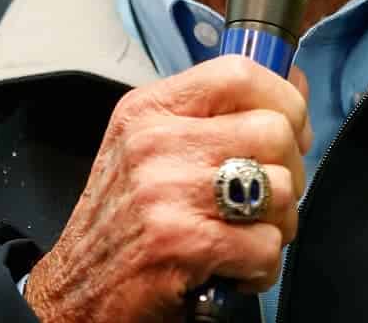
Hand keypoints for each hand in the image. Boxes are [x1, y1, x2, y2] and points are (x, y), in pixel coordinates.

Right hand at [23, 56, 312, 322]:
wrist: (73, 295)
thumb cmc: (125, 222)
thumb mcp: (150, 148)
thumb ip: (215, 115)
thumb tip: (294, 83)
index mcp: (148, 110)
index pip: (239, 72)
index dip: (284, 99)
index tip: (290, 129)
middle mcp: (153, 143)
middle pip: (273, 131)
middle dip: (291, 172)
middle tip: (267, 198)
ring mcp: (164, 192)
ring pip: (280, 189)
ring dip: (278, 224)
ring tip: (246, 235)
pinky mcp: (180, 243)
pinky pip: (266, 245)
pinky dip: (261, 267)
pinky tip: (234, 268)